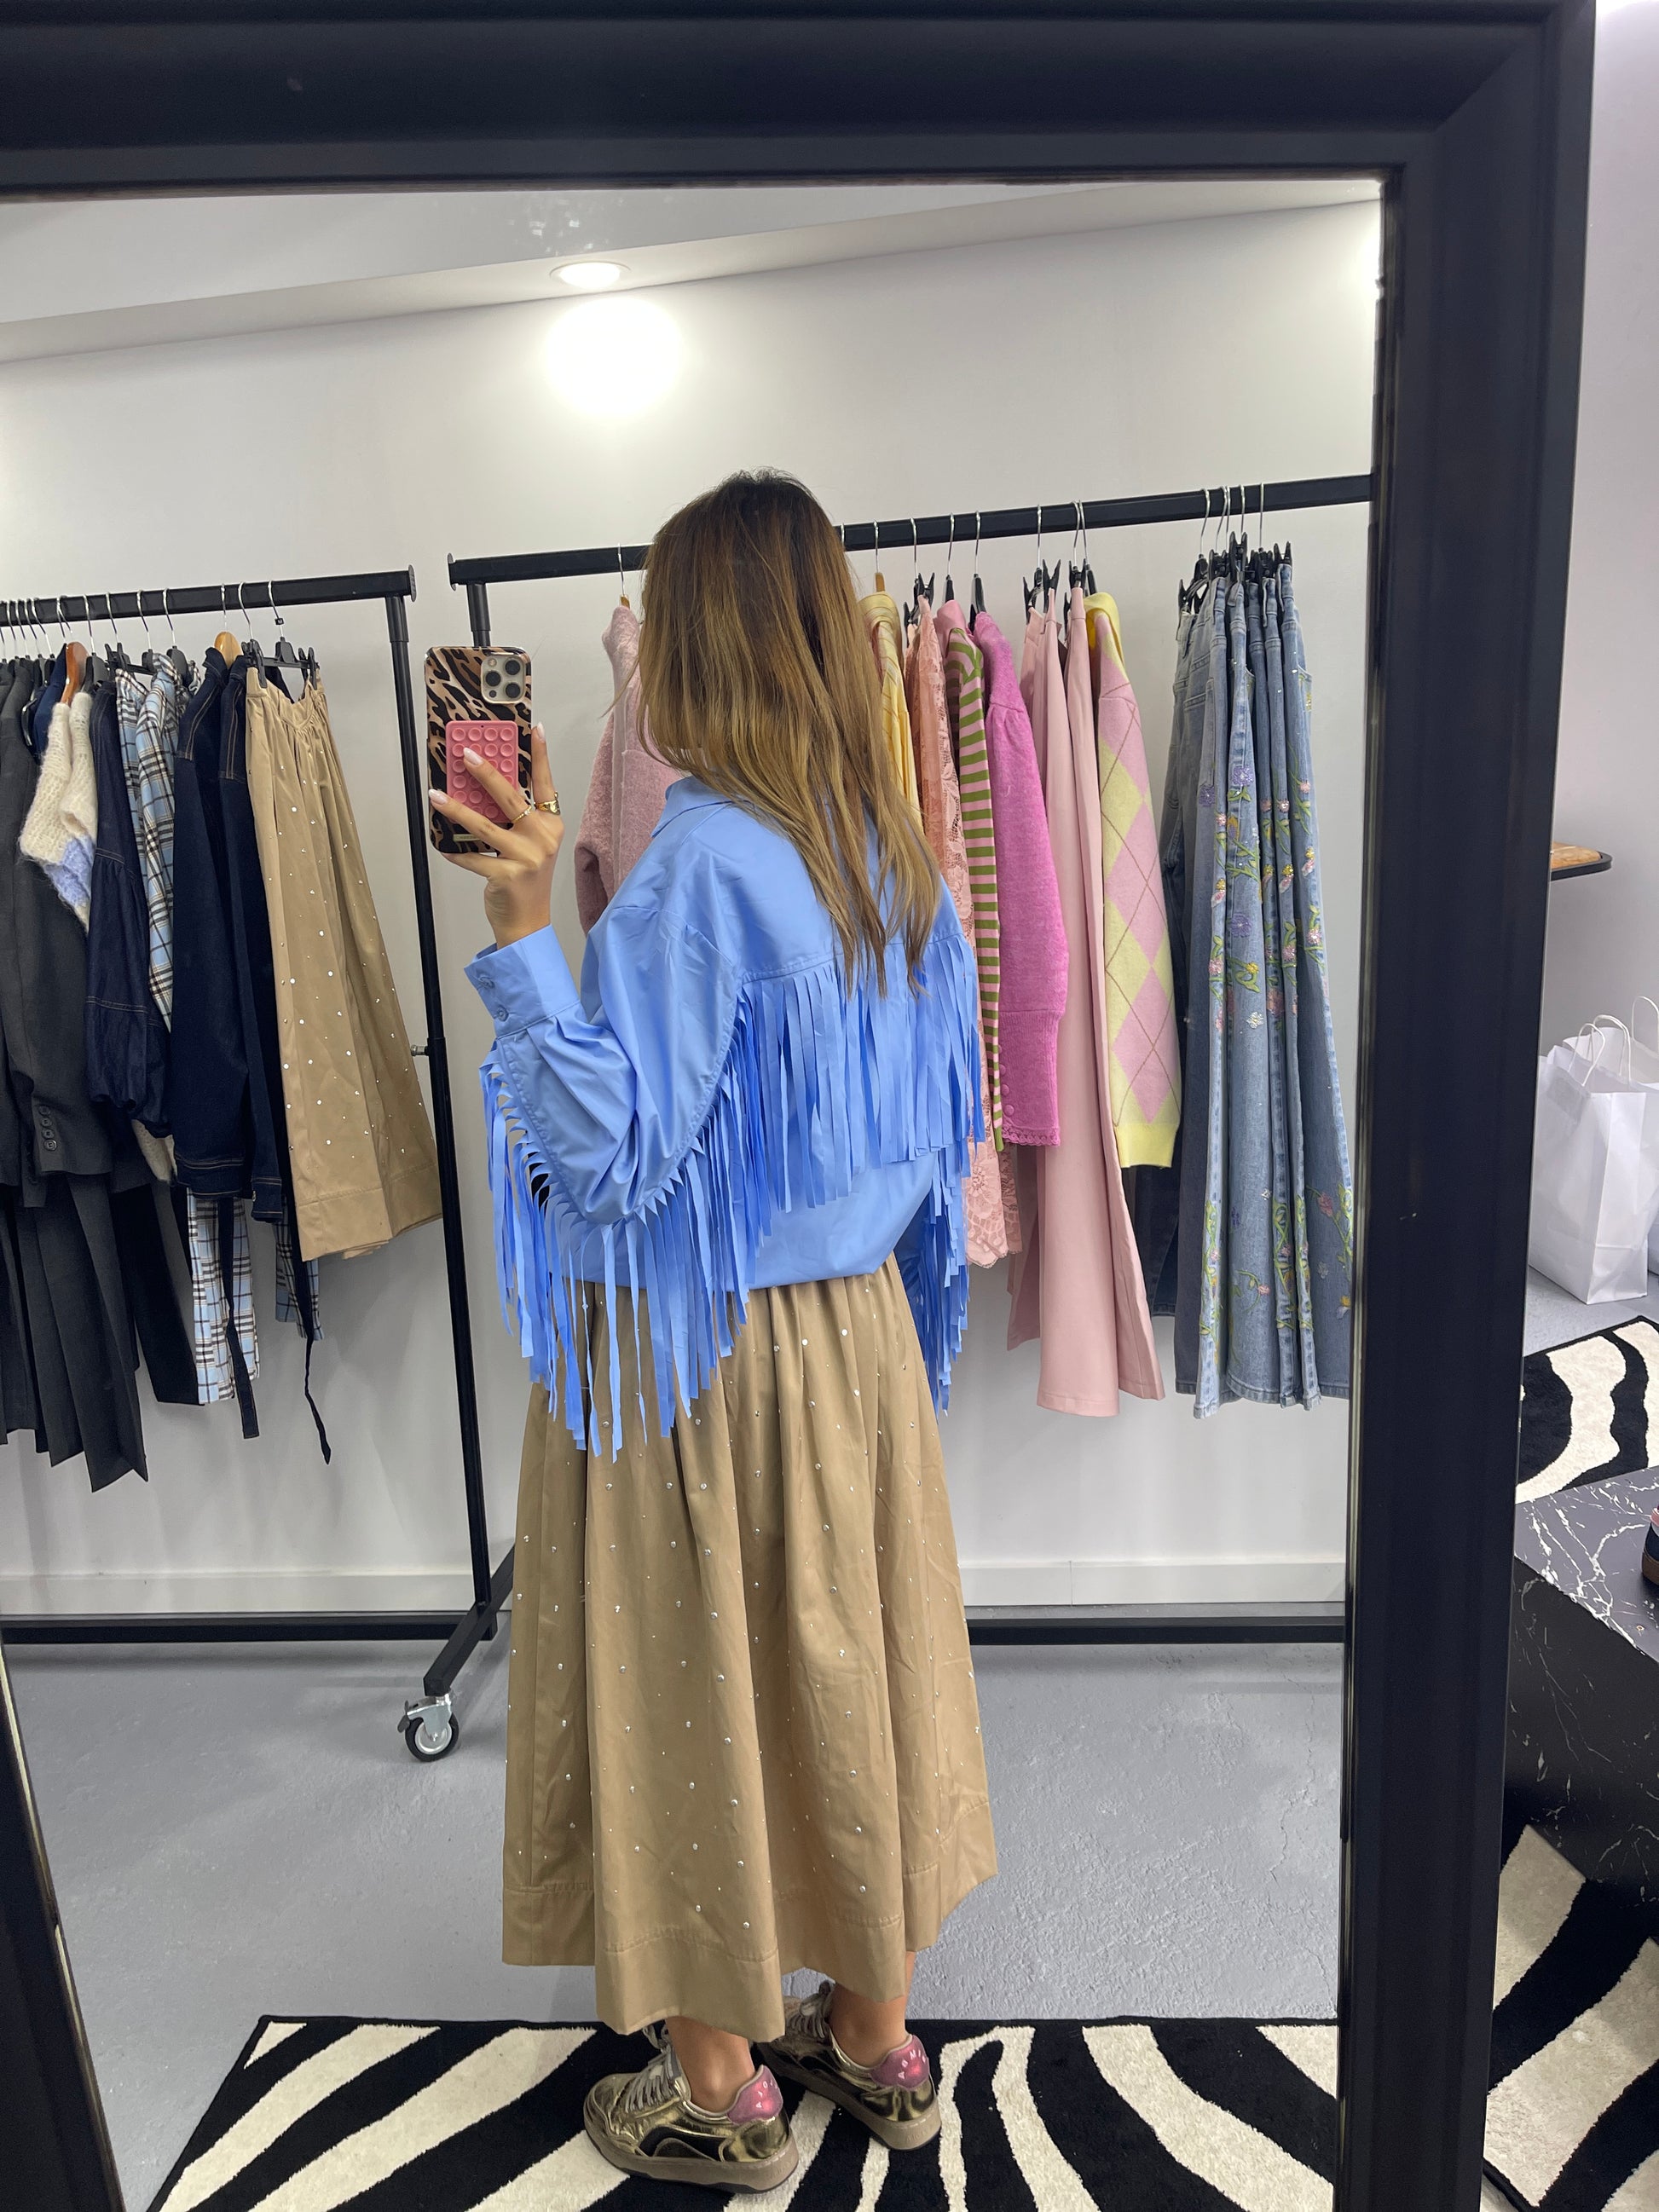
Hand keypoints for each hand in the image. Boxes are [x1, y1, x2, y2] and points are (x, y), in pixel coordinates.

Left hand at [429, 724, 564, 947]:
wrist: (528, 921)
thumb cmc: (526, 879)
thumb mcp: (530, 844)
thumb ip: (516, 818)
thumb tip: (482, 786)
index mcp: (551, 824)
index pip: (545, 783)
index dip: (539, 755)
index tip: (534, 728)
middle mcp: (542, 837)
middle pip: (509, 797)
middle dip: (485, 773)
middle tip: (465, 754)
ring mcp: (527, 857)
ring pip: (484, 824)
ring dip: (456, 809)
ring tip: (436, 795)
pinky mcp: (507, 875)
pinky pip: (472, 856)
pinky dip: (455, 851)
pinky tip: (443, 845)